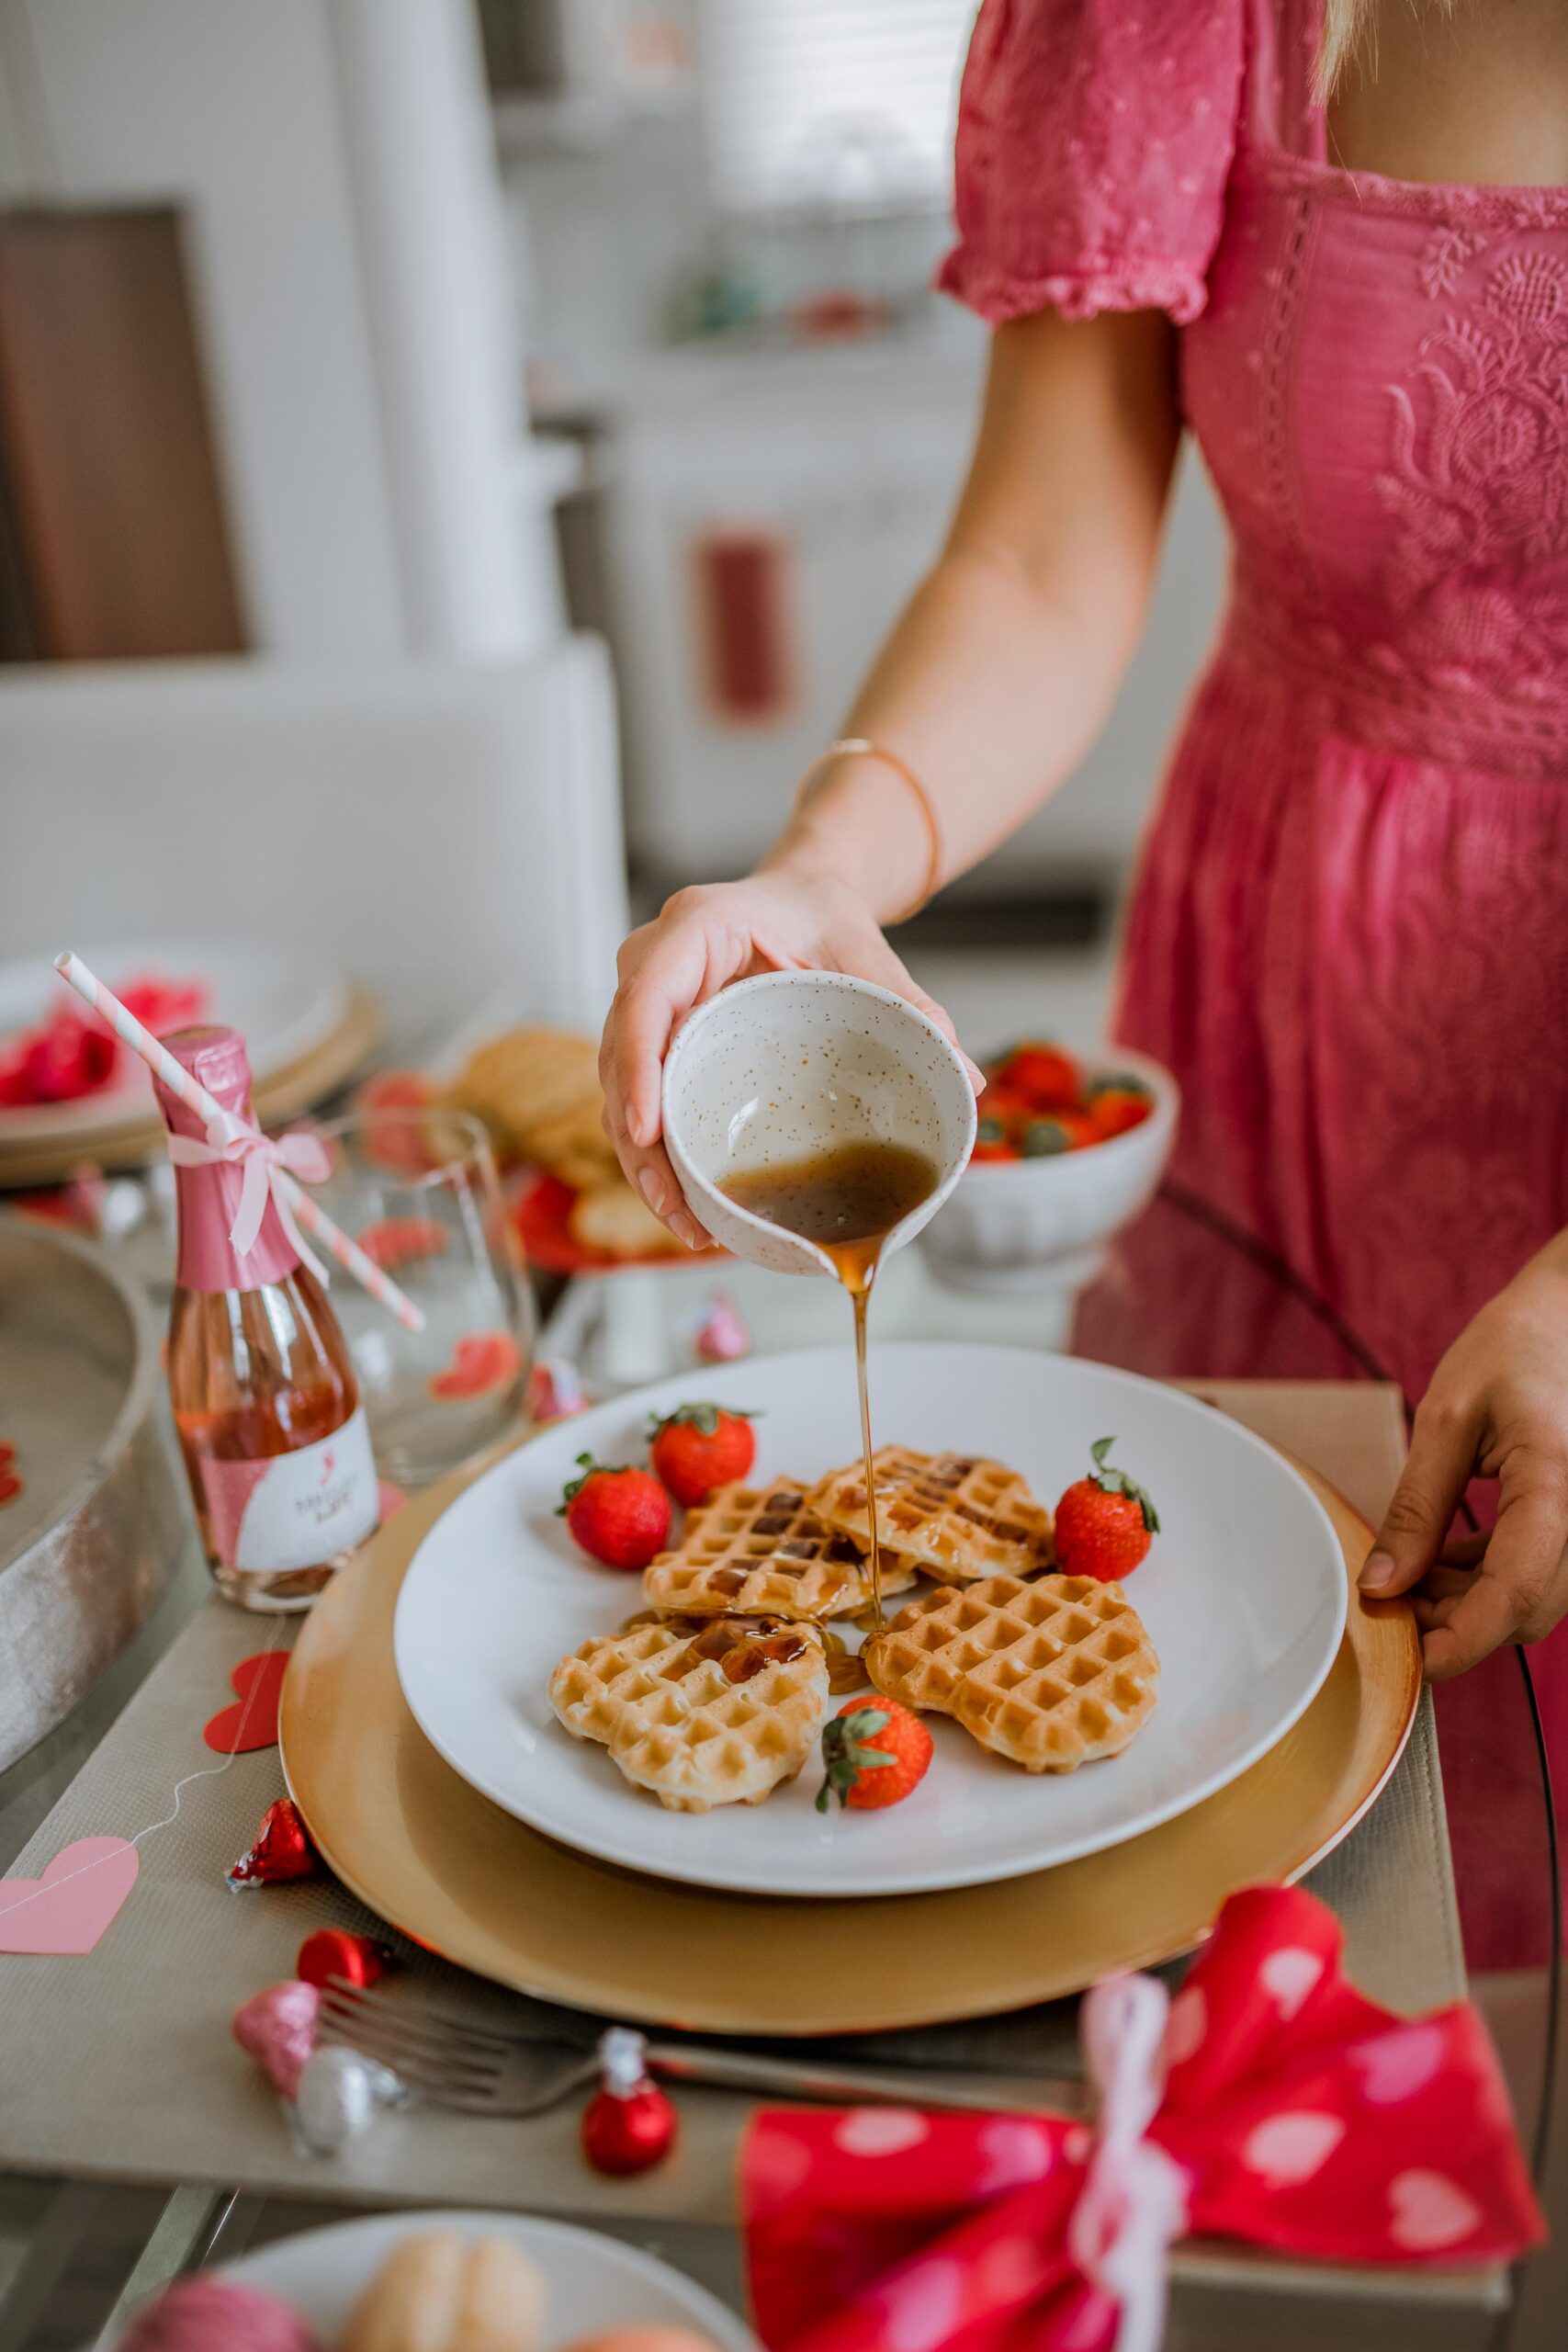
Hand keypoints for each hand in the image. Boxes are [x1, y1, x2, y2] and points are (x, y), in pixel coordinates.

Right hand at [599, 868, 980, 1246]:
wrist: (800, 898)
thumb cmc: (822, 916)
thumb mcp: (868, 954)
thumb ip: (913, 1009)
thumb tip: (968, 1080)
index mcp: (695, 929)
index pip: (645, 999)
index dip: (639, 1067)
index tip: (647, 1129)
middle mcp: (653, 963)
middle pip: (621, 1059)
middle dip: (639, 1142)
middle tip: (678, 1209)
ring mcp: (646, 1003)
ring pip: (620, 1088)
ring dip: (643, 1161)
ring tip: (687, 1225)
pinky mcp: (653, 1039)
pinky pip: (641, 1096)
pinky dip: (657, 1152)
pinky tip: (687, 1204)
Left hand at [1359, 1245, 1567, 1677]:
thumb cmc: (1516, 1347)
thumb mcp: (1449, 1417)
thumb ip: (1418, 1507)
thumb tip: (1382, 1585)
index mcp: (1558, 1483)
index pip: (1517, 1592)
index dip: (1464, 1640)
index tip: (1412, 1661)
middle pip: (1528, 1610)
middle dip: (1457, 1623)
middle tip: (1390, 1601)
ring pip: (1537, 1601)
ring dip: (1472, 1604)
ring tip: (1410, 1573)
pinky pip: (1542, 1573)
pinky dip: (1492, 1579)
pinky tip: (1446, 1557)